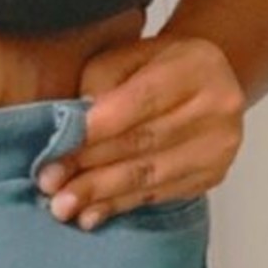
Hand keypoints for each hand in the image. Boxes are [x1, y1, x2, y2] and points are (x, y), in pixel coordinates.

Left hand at [36, 35, 245, 228]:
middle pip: (144, 141)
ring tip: (64, 206)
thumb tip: (75, 125)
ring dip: (101, 193)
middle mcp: (218, 106)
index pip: (142, 100)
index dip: (98, 127)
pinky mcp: (212, 175)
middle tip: (49, 183)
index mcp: (196, 66)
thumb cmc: (158, 65)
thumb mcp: (129, 54)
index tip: (59, 146)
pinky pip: (159, 193)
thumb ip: (101, 80)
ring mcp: (218, 145)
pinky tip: (92, 214)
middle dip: (89, 165)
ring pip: (150, 174)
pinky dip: (120, 205)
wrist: (211, 81)